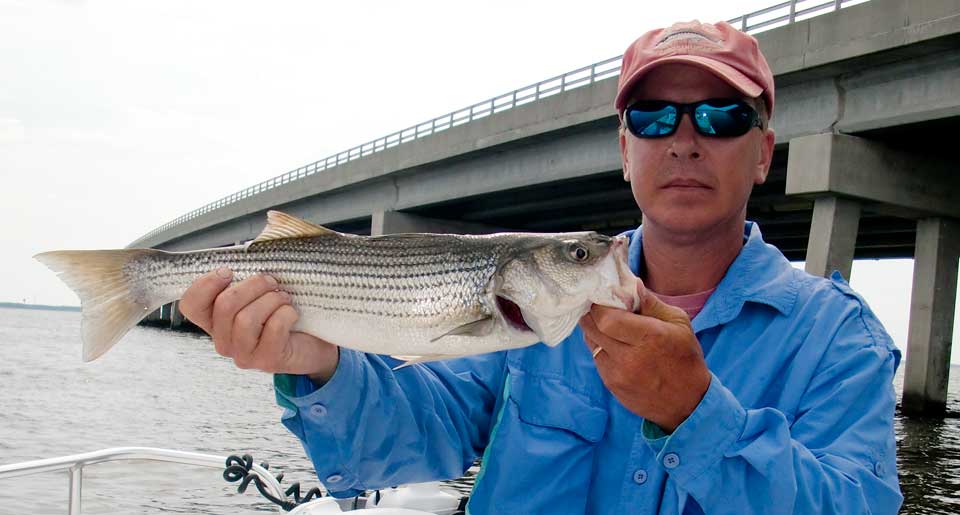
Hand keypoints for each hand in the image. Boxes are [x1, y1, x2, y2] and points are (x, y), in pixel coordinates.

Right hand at [179, 268, 339, 382]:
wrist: (315, 343)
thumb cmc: (284, 312)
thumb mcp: (262, 290)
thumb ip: (250, 270)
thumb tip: (264, 232)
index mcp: (215, 321)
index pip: (191, 305)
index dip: (205, 285)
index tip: (228, 272)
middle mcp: (224, 340)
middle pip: (224, 306)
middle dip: (252, 285)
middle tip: (271, 281)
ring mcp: (243, 354)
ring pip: (246, 319)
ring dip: (270, 300)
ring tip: (283, 297)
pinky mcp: (267, 361)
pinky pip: (273, 328)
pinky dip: (286, 313)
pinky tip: (292, 313)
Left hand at [580, 281, 710, 432]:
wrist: (688, 402)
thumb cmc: (685, 358)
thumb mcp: (678, 323)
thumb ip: (651, 303)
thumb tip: (631, 284)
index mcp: (649, 337)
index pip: (607, 317)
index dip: (599, 304)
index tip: (602, 295)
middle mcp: (630, 357)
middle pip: (593, 327)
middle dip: (592, 313)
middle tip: (598, 305)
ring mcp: (618, 374)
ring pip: (591, 342)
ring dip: (594, 329)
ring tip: (605, 323)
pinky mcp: (612, 385)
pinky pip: (596, 358)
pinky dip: (599, 347)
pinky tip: (612, 344)